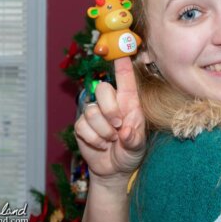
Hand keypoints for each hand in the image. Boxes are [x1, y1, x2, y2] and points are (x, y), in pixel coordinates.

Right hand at [74, 57, 145, 182]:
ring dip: (103, 131)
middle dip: (110, 109)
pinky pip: (82, 126)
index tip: (122, 52)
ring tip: (111, 140)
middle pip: (103, 89)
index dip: (123, 66)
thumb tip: (125, 132)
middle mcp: (111, 104)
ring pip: (91, 110)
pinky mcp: (82, 125)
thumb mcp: (138, 147)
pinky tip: (102, 145)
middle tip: (118, 126)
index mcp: (129, 103)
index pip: (125, 80)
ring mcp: (95, 113)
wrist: (114, 169)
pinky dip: (94, 139)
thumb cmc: (130, 152)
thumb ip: (134, 139)